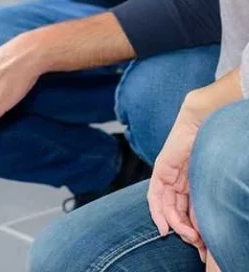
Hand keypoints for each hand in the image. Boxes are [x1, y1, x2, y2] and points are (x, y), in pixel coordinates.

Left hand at [147, 104, 204, 255]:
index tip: (201, 247)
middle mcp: (178, 180)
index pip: (188, 212)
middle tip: (197, 246)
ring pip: (166, 206)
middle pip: (176, 211)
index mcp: (191, 183)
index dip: (193, 230)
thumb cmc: (214, 147)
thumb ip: (205, 199)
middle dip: (185, 231)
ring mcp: (168, 174)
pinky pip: (155, 194)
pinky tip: (164, 227)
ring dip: (175, 225)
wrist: (204, 122)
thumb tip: (208, 227)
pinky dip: (157, 211)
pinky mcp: (161, 169)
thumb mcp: (208, 180)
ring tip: (186, 237)